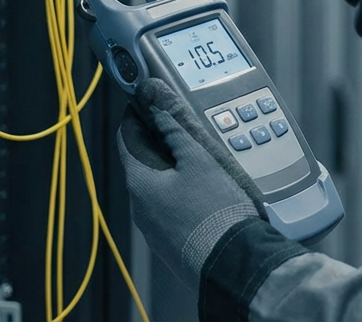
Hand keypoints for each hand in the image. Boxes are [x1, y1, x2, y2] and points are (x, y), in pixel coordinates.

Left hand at [117, 79, 263, 287]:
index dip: (139, 112)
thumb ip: (175, 126)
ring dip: (176, 167)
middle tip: (187, 124)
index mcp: (140, 182)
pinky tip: (209, 190)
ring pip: (160, 185)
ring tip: (205, 157)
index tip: (152, 98)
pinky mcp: (173, 241)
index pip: (127, 135)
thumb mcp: (199, 158)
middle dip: (163, 139)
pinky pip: (172, 207)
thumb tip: (152, 98)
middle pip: (144, 161)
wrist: (233, 263)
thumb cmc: (217, 212)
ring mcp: (155, 228)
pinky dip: (184, 192)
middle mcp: (140, 207)